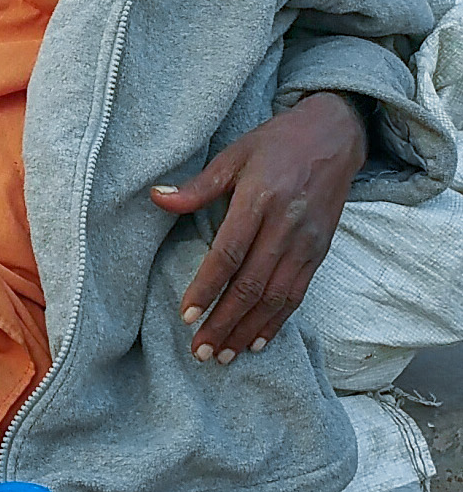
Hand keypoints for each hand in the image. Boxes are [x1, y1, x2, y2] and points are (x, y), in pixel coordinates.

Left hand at [150, 91, 366, 363]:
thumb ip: (198, 185)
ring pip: (276, 298)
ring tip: (223, 354)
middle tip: (200, 350)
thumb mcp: (233, 155)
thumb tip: (156, 197)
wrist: (335, 137)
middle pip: (252, 285)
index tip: (186, 315)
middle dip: (224, 322)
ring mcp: (306, 243)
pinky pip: (297, 295)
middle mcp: (286, 227)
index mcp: (260, 200)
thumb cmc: (276, 144)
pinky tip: (257, 340)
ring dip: (248, 330)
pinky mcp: (320, 253)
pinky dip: (277, 322)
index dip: (207, 287)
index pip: (230, 253)